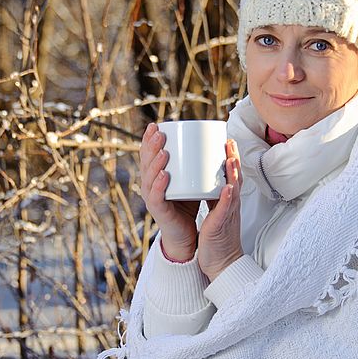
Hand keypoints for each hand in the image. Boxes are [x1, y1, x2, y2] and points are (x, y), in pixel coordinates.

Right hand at [139, 122, 199, 260]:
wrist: (187, 234)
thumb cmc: (188, 205)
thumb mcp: (191, 180)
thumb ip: (196, 165)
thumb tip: (211, 142)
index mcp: (155, 176)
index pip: (148, 155)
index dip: (149, 140)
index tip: (156, 125)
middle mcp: (149, 186)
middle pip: (146, 162)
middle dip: (151, 146)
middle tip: (159, 133)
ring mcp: (152, 198)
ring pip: (149, 177)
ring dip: (156, 163)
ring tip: (163, 151)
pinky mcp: (159, 211)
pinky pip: (157, 196)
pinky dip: (160, 185)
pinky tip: (165, 175)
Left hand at [197, 139, 243, 280]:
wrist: (221, 262)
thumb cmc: (216, 237)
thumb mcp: (215, 210)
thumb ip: (212, 194)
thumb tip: (205, 178)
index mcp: (227, 199)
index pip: (230, 174)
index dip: (230, 157)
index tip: (227, 140)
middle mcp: (231, 204)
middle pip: (235, 177)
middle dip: (233, 158)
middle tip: (229, 140)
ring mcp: (228, 213)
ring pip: (233, 189)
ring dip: (233, 173)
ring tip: (230, 156)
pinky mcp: (222, 225)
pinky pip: (225, 210)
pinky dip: (227, 198)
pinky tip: (227, 187)